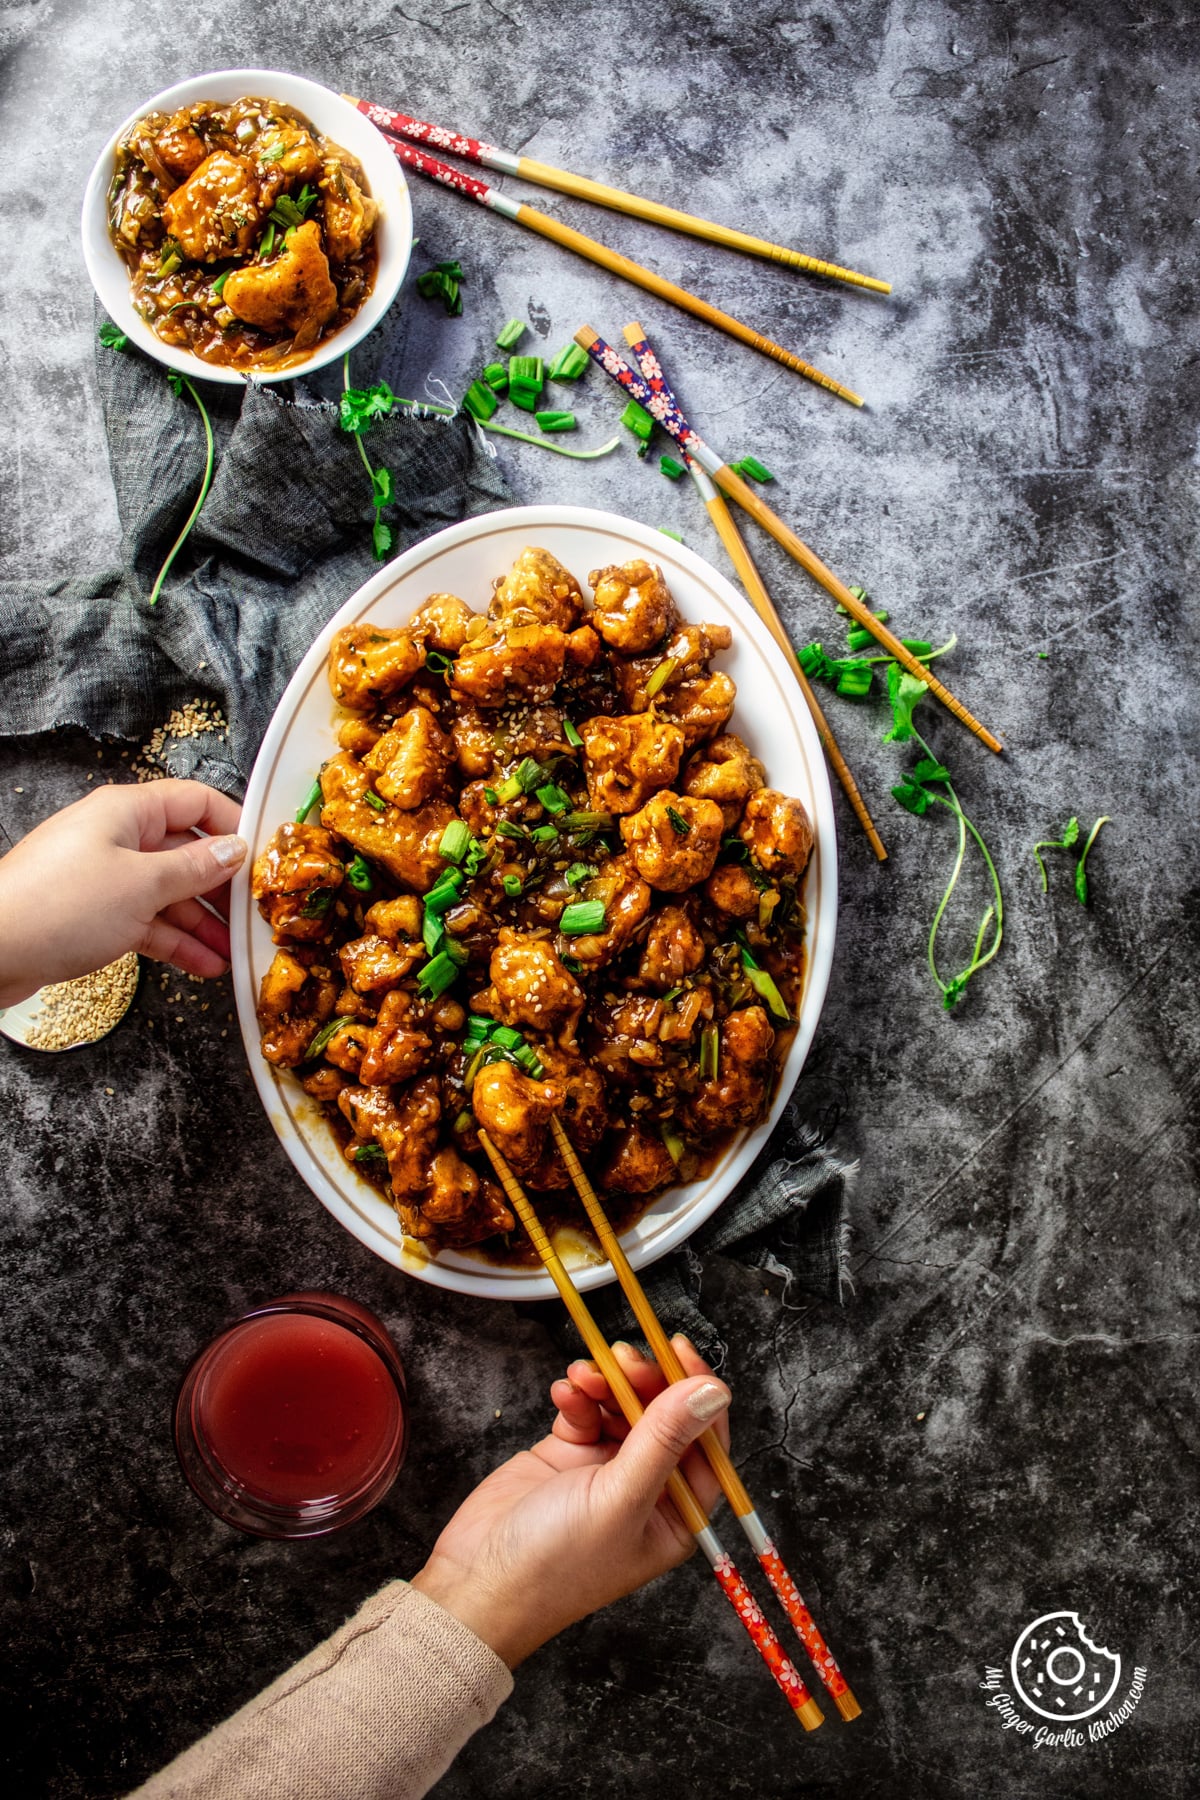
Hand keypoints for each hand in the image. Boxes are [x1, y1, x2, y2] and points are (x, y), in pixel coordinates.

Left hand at [0, 780, 246, 1005]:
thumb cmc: (56, 907)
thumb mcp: (141, 885)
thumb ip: (194, 868)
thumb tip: (234, 851)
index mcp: (127, 812)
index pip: (196, 802)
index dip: (235, 825)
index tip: (266, 856)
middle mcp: (117, 838)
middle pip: (186, 852)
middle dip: (223, 885)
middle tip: (257, 913)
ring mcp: (105, 877)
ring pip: (170, 893)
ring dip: (204, 922)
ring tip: (236, 950)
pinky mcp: (93, 914)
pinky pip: (148, 921)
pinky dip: (176, 941)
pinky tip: (205, 963)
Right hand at [411, 1337, 730, 1667]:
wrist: (476, 1579)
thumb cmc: (556, 1562)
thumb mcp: (619, 1498)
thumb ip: (665, 1439)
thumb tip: (714, 1391)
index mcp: (676, 1514)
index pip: (705, 1441)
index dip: (696, 1393)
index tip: (678, 1350)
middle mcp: (648, 1490)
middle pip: (664, 1416)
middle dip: (646, 1381)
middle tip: (623, 1357)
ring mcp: (607, 1469)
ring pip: (624, 1405)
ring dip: (607, 1382)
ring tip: (584, 1374)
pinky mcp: (570, 1453)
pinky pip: (586, 1409)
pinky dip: (578, 1395)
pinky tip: (564, 1393)